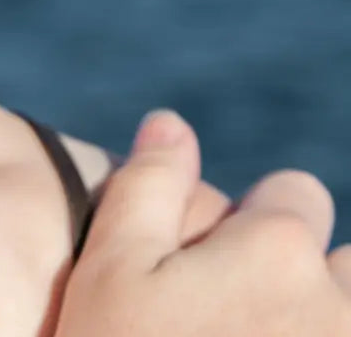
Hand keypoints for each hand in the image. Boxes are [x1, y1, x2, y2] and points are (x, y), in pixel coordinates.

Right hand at [55, 111, 350, 335]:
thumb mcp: (110, 272)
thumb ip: (147, 186)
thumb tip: (171, 121)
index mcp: (276, 247)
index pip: (296, 194)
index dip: (254, 225)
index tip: (219, 273)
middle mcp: (338, 302)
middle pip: (348, 263)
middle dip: (307, 279)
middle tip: (244, 326)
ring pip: (350, 309)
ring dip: (321, 321)